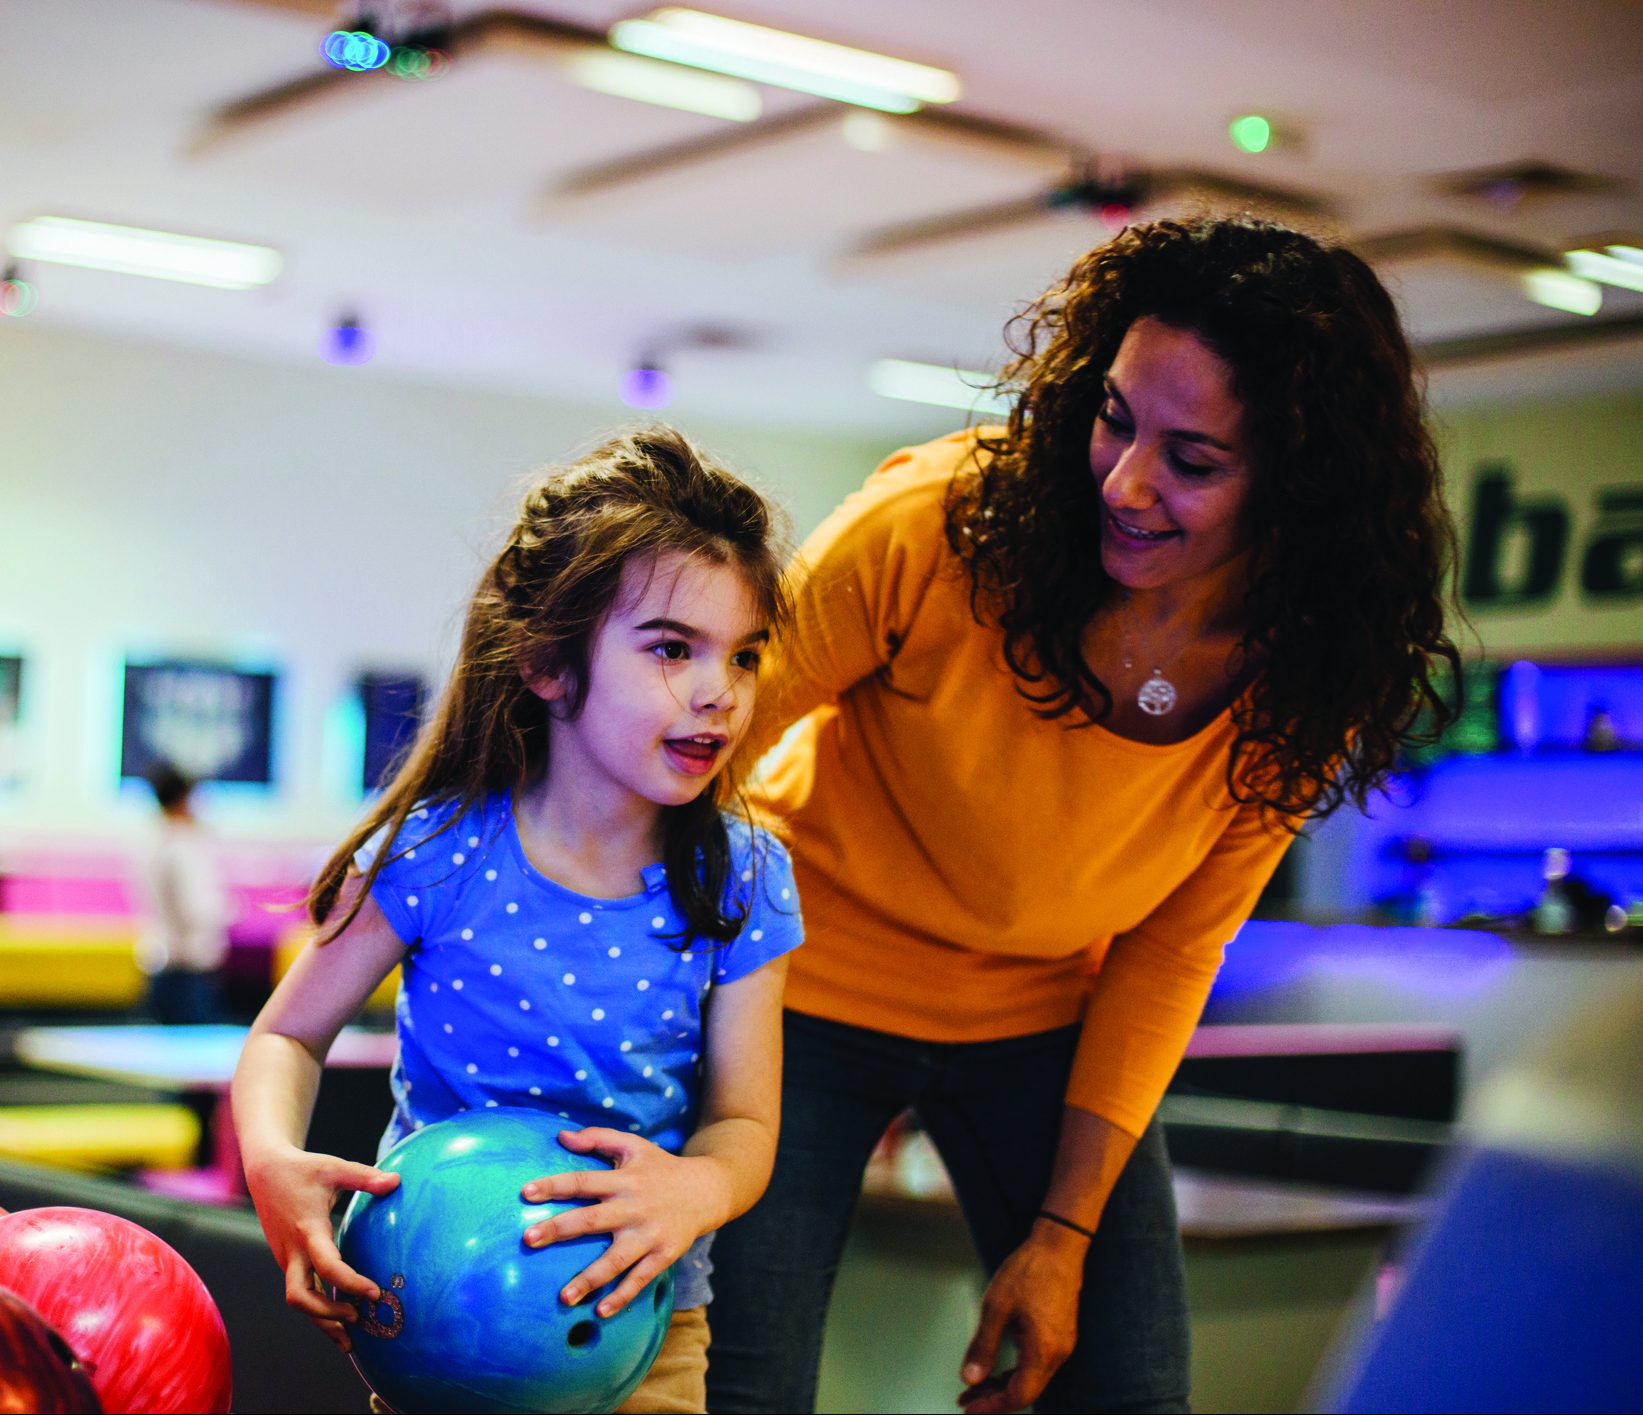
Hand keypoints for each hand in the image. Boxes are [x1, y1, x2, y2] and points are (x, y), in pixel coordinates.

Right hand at [243, 1144, 400, 1351]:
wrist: (264, 1172)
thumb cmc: (303, 1169)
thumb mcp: (335, 1168)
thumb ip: (365, 1177)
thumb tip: (397, 1181)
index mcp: (308, 1230)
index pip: (327, 1267)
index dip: (350, 1283)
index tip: (374, 1293)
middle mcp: (293, 1251)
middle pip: (301, 1297)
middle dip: (327, 1315)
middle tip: (359, 1319)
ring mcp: (287, 1258)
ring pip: (298, 1300)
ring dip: (321, 1320)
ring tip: (350, 1338)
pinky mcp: (287, 1260)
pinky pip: (300, 1290)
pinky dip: (317, 1308)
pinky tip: (338, 1319)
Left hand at [520, 1127, 731, 1317]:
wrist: (707, 1190)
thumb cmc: (660, 1168)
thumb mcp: (633, 1146)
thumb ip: (598, 1137)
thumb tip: (561, 1136)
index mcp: (624, 1179)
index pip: (583, 1181)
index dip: (554, 1185)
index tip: (526, 1193)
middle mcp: (634, 1207)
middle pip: (592, 1220)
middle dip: (560, 1229)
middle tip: (529, 1239)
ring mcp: (649, 1234)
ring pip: (616, 1260)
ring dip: (589, 1278)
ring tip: (563, 1297)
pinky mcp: (664, 1255)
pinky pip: (640, 1279)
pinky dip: (622, 1297)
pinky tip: (600, 1312)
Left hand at [958, 1222, 1087, 1412]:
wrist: (1059, 1246)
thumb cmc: (1028, 1271)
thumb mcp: (997, 1306)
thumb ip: (984, 1346)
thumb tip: (969, 1379)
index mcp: (1044, 1352)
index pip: (1018, 1397)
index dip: (991, 1407)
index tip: (966, 1407)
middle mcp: (1058, 1354)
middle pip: (1025, 1392)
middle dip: (993, 1399)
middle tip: (965, 1398)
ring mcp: (1062, 1345)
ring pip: (1031, 1380)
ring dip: (1003, 1385)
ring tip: (975, 1385)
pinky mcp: (1060, 1336)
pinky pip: (1037, 1365)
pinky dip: (1016, 1371)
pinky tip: (997, 1367)